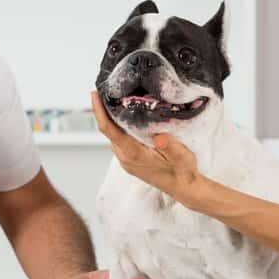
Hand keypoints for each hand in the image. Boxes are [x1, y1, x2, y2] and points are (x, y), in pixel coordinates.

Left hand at [90, 91, 201, 207]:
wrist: (184, 189)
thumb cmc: (183, 171)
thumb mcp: (181, 157)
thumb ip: (170, 147)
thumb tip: (160, 137)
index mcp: (133, 154)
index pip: (109, 130)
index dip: (99, 111)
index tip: (95, 94)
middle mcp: (125, 158)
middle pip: (107, 131)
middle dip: (103, 111)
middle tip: (105, 90)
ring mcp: (126, 161)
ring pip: (113, 136)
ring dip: (111, 119)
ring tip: (114, 99)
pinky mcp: (130, 161)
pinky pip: (119, 141)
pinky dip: (118, 128)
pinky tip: (125, 118)